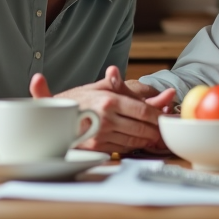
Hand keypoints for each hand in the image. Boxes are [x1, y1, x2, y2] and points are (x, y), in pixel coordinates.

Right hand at [29, 68, 176, 153]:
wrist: (51, 119)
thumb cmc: (75, 102)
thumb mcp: (93, 87)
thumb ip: (111, 81)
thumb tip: (114, 70)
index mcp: (109, 101)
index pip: (142, 111)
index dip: (158, 116)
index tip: (166, 117)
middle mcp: (107, 119)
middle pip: (142, 128)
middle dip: (156, 130)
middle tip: (165, 129)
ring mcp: (102, 135)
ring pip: (134, 140)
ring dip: (147, 140)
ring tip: (156, 136)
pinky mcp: (97, 148)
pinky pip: (123, 148)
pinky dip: (134, 146)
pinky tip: (139, 142)